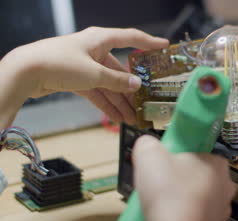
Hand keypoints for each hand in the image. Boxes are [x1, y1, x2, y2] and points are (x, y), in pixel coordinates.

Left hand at [2, 27, 168, 123]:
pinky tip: (116, 117)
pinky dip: (105, 104)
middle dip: (131, 90)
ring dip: (119, 102)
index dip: (149, 42)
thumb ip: (117, 81)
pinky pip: (97, 92)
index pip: (131, 38)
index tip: (164, 47)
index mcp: (101, 40)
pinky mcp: (76, 79)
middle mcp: (94, 51)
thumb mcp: (94, 73)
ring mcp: (85, 66)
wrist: (25, 72)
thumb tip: (136, 85)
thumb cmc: (59, 63)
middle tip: (144, 103)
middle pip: (119, 71)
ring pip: (108, 85)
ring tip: (131, 118)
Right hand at [132, 136, 235, 220]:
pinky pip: (194, 215)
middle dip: (175, 177)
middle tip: (157, 182)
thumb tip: (147, 143)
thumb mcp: (149, 155)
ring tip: (159, 203)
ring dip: (177, 198)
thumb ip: (148, 143)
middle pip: (194, 173)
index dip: (177, 155)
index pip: (197, 150)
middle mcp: (225, 184)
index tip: (162, 162)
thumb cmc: (169, 195)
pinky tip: (167, 219)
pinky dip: (181, 216)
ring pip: (194, 195)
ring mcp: (221, 208)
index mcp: (217, 162)